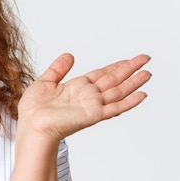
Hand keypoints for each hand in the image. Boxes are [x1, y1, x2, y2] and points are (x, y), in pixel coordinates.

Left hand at [17, 53, 151, 143]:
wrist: (31, 126)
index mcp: (77, 87)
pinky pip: (115, 107)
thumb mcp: (45, 82)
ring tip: (148, 73)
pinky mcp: (93, 115)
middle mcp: (87, 96)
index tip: (128, 59)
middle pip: (113, 80)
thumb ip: (58, 69)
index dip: (115, 66)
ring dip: (134, 83)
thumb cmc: (33, 110)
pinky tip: (142, 95)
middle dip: (129, 69)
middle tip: (146, 58)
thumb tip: (69, 55)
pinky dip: (129, 102)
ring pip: (118, 91)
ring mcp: (92, 105)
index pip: (101, 74)